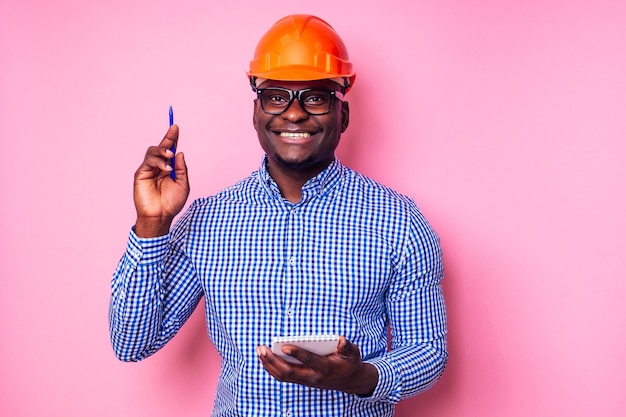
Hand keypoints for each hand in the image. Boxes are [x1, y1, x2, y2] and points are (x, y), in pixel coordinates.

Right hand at [133, 124, 189, 236]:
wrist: (161, 216)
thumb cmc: (171, 203)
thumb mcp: (183, 184)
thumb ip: (181, 169)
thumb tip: (179, 153)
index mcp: (168, 168)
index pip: (170, 150)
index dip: (172, 138)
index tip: (175, 127)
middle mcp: (157, 167)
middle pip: (160, 147)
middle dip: (167, 138)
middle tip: (174, 131)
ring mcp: (148, 170)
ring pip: (152, 151)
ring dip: (162, 150)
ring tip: (170, 157)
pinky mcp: (140, 174)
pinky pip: (148, 162)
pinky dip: (158, 162)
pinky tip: (166, 169)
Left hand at [255, 336, 378, 395]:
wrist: (350, 380)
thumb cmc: (349, 362)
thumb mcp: (353, 353)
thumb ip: (347, 347)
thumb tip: (341, 340)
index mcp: (326, 368)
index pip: (309, 361)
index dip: (297, 353)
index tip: (285, 346)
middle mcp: (313, 376)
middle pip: (289, 371)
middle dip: (273, 360)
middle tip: (262, 348)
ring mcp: (306, 380)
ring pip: (283, 376)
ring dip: (269, 364)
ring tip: (259, 350)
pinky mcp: (301, 380)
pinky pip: (283, 376)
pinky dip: (271, 368)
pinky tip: (264, 358)